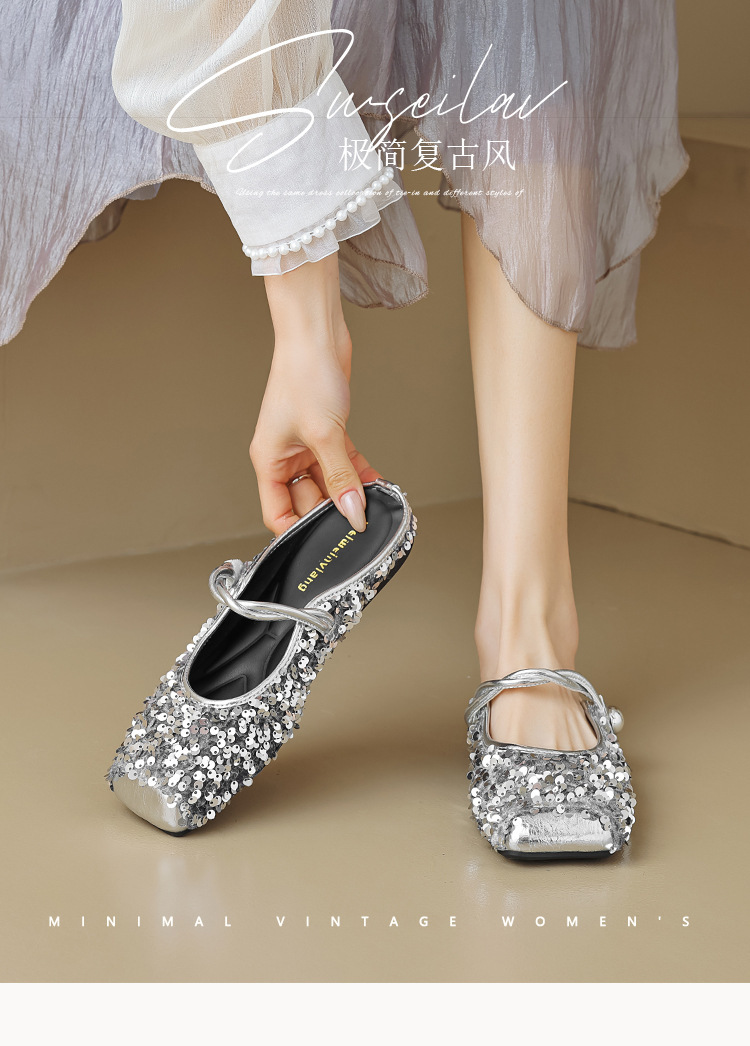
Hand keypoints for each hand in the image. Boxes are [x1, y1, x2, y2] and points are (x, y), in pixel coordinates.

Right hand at [250, 254, 382, 535]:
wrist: (317, 335)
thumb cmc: (303, 374)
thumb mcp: (324, 436)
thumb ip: (340, 479)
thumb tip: (352, 514)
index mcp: (268, 461)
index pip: (279, 514)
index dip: (299, 533)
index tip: (324, 546)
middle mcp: (284, 457)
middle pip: (308, 501)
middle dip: (332, 511)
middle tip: (359, 520)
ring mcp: (306, 446)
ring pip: (329, 484)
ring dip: (350, 492)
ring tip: (373, 501)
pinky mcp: (327, 434)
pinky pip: (343, 465)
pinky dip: (359, 474)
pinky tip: (376, 482)